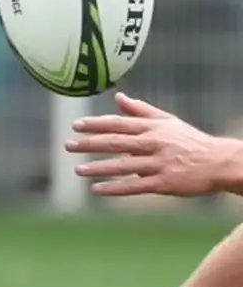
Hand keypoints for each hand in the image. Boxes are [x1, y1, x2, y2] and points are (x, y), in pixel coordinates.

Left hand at [67, 92, 237, 196]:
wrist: (218, 163)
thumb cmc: (190, 141)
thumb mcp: (168, 121)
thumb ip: (141, 110)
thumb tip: (118, 97)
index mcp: (154, 128)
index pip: (119, 124)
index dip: (96, 125)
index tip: (75, 126)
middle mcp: (154, 143)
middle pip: (116, 142)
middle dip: (90, 144)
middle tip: (68, 145)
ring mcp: (159, 164)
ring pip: (123, 166)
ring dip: (98, 167)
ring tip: (77, 170)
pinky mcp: (164, 183)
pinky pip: (134, 186)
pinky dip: (115, 188)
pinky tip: (97, 190)